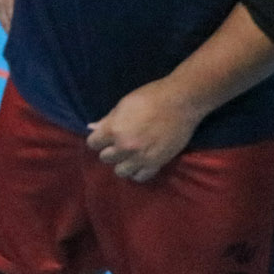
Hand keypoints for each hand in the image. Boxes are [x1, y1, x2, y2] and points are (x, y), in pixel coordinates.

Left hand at [86, 79, 200, 182]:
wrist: (181, 102)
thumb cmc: (151, 97)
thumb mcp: (124, 104)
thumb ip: (108, 119)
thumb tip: (92, 128)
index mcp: (114, 129)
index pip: (93, 143)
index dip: (97, 140)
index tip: (103, 137)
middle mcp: (124, 146)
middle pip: (106, 158)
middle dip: (110, 150)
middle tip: (118, 144)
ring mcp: (140, 157)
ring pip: (120, 171)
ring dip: (123, 163)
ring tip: (129, 155)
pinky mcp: (157, 163)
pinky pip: (140, 177)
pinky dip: (138, 171)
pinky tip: (140, 163)